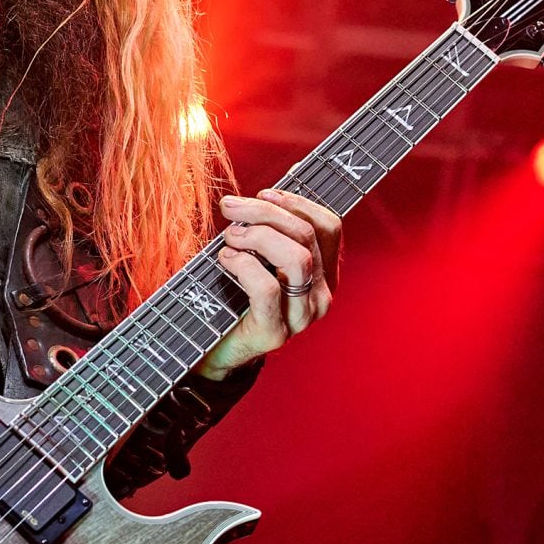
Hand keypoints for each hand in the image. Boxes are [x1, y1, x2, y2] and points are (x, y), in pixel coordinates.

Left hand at [201, 188, 341, 379]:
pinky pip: (268, 288)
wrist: (214, 349)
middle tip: (230, 208)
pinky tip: (226, 259)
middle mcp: (320, 296)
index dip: (297, 202)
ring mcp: (301, 317)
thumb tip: (263, 195)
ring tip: (229, 236)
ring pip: (296, 258)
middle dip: (265, 212)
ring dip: (257, 236)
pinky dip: (243, 265)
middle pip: (307, 235)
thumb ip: (269, 232)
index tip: (263, 193)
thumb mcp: (258, 258)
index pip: (328, 226)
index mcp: (324, 275)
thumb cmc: (234, 296)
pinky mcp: (275, 333)